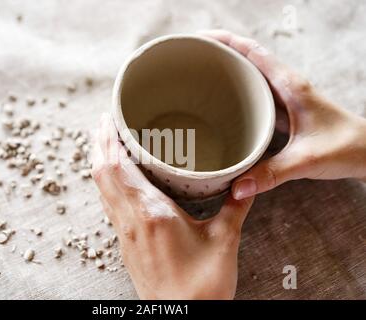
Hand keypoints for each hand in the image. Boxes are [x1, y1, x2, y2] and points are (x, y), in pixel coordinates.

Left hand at [92, 113, 253, 299]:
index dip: (108, 140)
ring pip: (102, 188)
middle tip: (104, 122)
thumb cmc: (201, 286)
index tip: (109, 118)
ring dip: (100, 162)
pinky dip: (107, 183)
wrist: (182, 319)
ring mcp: (124, 233)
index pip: (118, 167)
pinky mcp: (125, 244)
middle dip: (99, 144)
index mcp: (151, 213)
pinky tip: (117, 179)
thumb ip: (235, 207)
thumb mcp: (224, 241)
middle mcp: (130, 220)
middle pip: (102, 173)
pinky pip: (109, 204)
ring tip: (105, 143)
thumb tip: (246, 182)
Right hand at [200, 30, 365, 199]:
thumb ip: (271, 174)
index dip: (224, 41)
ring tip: (200, 77)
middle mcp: (285, 86)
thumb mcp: (306, 159)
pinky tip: (223, 107)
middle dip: (219, 53)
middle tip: (191, 59)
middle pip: (247, 58)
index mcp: (289, 85)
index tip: (200, 40)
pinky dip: (237, 94)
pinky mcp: (284, 112)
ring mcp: (285, 98)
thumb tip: (235, 187)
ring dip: (228, 72)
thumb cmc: (347, 147)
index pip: (252, 52)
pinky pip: (256, 96)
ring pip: (252, 76)